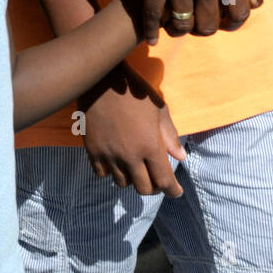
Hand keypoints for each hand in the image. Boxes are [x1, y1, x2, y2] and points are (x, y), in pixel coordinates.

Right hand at [80, 68, 185, 196]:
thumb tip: (180, 157)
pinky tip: (116, 162)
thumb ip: (170, 136)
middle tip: (156, 181)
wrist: (103, 80)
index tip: (176, 192)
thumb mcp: (160, 110)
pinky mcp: (92, 150)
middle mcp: (129, 155)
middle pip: (143, 188)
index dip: (172, 190)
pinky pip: (101, 173)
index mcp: (150, 146)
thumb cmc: (136, 92)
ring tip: (136, 169)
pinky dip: (111, 172)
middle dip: (153, 188)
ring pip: (122, 183)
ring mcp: (109, 154)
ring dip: (132, 180)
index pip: (164, 180)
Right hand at [134, 0, 240, 43]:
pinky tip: (151, 39)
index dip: (231, 22)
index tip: (223, 23)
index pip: (236, 11)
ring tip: (173, 31)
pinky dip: (151, 30)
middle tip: (196, 27)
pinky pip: (153, 15)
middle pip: (208, 24)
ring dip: (178, 30)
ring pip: (181, 24)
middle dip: (202, 29)